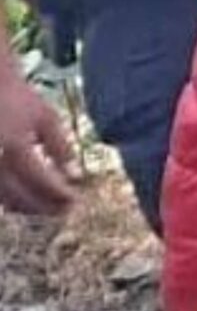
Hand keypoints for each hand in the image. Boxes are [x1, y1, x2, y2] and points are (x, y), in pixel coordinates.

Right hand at [0, 71, 80, 215]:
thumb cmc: (19, 100)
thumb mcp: (46, 118)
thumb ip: (60, 147)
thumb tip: (74, 176)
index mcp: (14, 145)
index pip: (39, 179)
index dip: (58, 194)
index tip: (76, 200)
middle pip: (18, 196)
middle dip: (44, 206)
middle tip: (66, 210)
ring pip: (3, 198)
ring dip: (27, 207)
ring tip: (50, 207)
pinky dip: (11, 200)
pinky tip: (27, 201)